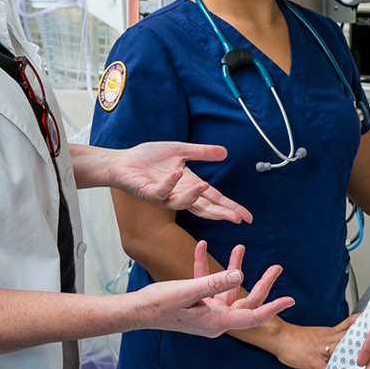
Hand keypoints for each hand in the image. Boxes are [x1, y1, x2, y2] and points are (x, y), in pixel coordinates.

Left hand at [81, 141, 251, 222]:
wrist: (122, 161)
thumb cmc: (149, 158)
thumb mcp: (180, 150)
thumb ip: (202, 152)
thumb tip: (225, 152)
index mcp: (190, 185)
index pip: (215, 199)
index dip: (231, 208)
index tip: (247, 217)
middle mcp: (180, 194)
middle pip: (205, 207)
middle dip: (221, 213)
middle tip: (237, 218)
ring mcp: (164, 196)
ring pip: (183, 203)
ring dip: (195, 197)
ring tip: (206, 188)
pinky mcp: (148, 193)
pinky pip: (161, 192)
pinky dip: (170, 183)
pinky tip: (178, 173)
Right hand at [131, 242, 293, 336]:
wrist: (135, 311)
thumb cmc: (158, 304)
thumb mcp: (187, 290)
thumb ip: (214, 282)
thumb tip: (241, 275)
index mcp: (216, 321)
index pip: (252, 316)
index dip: (272, 307)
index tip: (290, 300)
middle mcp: (215, 319)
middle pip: (245, 301)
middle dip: (261, 282)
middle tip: (276, 267)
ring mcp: (206, 311)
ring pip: (228, 289)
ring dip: (233, 268)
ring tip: (240, 247)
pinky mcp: (196, 303)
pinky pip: (208, 285)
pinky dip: (207, 268)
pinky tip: (202, 247)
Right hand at [265, 314, 356, 368]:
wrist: (280, 336)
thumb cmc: (295, 337)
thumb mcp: (317, 334)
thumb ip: (330, 338)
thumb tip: (340, 345)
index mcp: (329, 332)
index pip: (349, 326)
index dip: (362, 325)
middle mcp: (328, 339)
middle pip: (350, 337)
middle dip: (364, 339)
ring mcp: (321, 349)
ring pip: (341, 350)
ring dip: (353, 355)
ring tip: (367, 361)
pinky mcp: (313, 359)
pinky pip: (326, 368)